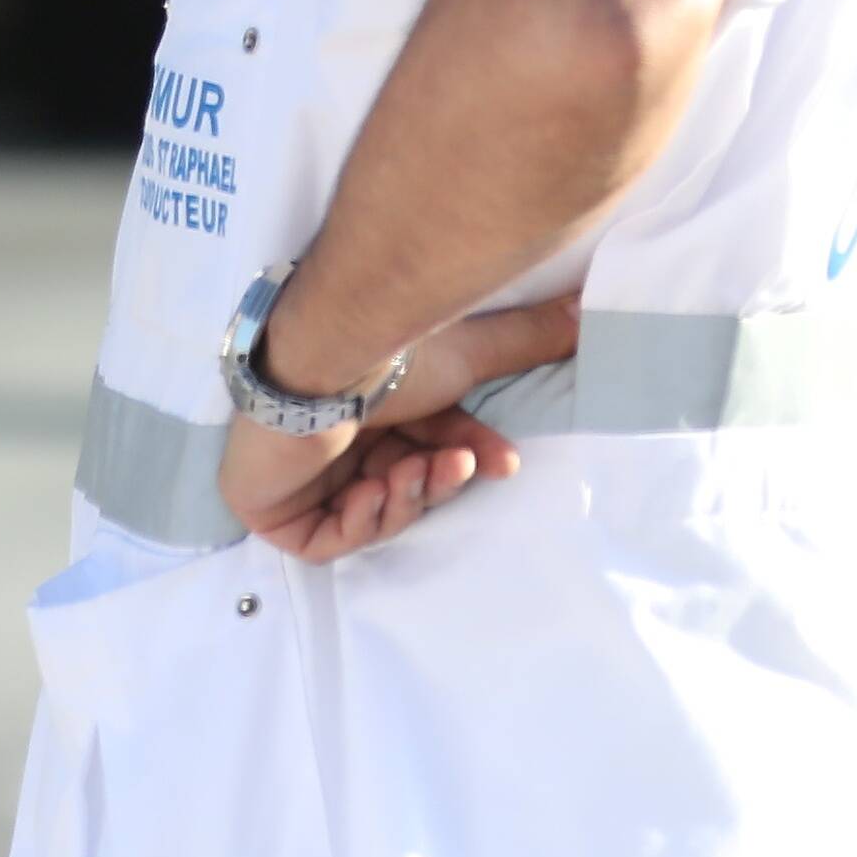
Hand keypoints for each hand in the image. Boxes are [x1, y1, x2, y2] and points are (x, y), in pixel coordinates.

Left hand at [217, 293, 584, 562]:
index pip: (423, 446)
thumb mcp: (470, 352)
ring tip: (410, 470)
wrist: (328, 355)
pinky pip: (324, 543)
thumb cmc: (387, 347)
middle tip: (457, 468)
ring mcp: (297, 473)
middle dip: (435, 483)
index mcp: (370, 401)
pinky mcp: (269, 508)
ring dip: (404, 499)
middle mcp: (333, 435)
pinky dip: (360, 524)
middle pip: (400, 484)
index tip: (503, 464)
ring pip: (368, 516)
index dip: (464, 459)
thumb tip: (587, 313)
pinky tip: (371, 490)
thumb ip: (526, 342)